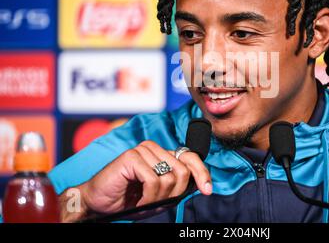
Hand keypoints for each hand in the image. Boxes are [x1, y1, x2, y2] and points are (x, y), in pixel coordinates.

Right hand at [60, 140, 211, 221]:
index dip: (201, 173)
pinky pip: (153, 179)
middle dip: (173, 193)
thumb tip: (199, 184)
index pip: (190, 158)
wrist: (98, 203)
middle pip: (182, 171)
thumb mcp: (159, 196)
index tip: (207, 190)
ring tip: (144, 202)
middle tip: (156, 202)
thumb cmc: (128, 200)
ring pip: (169, 177)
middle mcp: (154, 149)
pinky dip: (149, 197)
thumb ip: (177, 188)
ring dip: (158, 197)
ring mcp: (142, 150)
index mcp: (162, 155)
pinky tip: (139, 201)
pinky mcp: (131, 156)